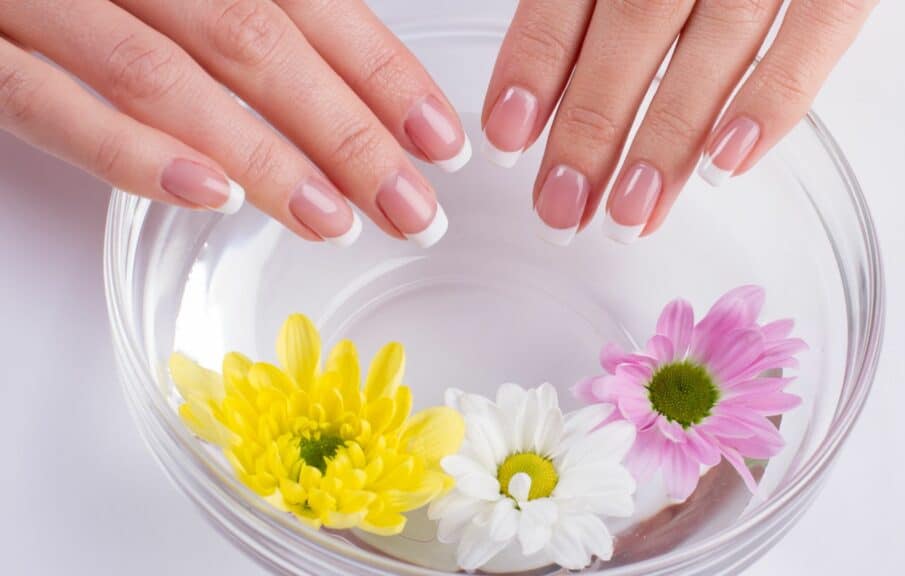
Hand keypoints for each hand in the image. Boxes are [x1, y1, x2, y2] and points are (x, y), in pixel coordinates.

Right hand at [0, 0, 469, 247]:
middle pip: (254, 42)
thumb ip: (245, 12)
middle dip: (345, 131)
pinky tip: (210, 198)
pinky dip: (131, 152)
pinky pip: (47, 102)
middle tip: (412, 205)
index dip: (380, 71)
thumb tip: (339, 84)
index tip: (439, 138)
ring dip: (261, 155)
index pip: (306, 0)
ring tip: (335, 221)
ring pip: (165, 76)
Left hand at [482, 0, 875, 244]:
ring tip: (632, 213)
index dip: (536, 64)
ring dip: (668, 135)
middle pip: (633, 27)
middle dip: (592, 127)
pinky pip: (817, 31)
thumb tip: (551, 62)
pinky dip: (774, 98)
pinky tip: (728, 163)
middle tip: (562, 209)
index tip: (507, 136)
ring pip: (713, 42)